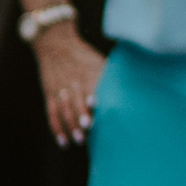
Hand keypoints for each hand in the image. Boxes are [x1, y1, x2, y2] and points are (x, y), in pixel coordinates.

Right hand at [33, 19, 103, 145]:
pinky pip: (52, 115)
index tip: (97, 109)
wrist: (55, 43)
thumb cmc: (83, 55)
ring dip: (70, 126)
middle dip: (81, 116)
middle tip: (88, 131)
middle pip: (75, 101)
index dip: (92, 98)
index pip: (89, 87)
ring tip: (78, 140)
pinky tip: (63, 142)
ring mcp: (59, 89)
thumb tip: (135, 91)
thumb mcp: (99, 60)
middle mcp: (72, 82)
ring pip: (63, 110)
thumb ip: (111, 76)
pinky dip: (57, 129)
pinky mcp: (50, 95)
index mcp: (86, 72)